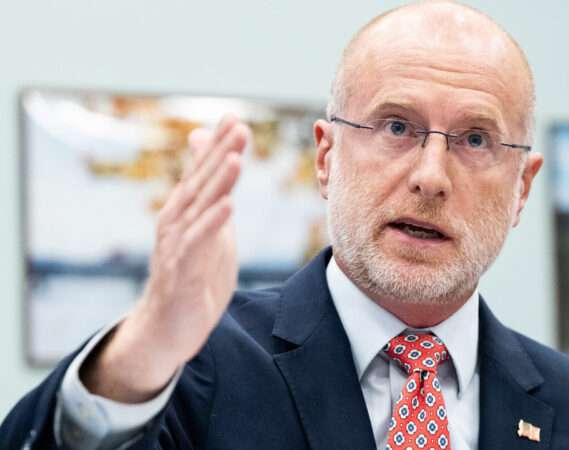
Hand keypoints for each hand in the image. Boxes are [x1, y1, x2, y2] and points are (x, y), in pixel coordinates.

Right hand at [81, 115, 248, 402]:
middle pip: (201, 182)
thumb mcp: (207, 228)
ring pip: (199, 208)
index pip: (203, 173)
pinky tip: (228, 206)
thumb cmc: (192, 273)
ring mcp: (178, 245)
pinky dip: (212, 223)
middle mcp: (177, 222)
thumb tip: (218, 161)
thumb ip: (212, 194)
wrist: (168, 327)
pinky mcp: (184, 271)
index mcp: (185, 211)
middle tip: (238, 126)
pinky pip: (199, 243)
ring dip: (217, 181)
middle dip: (220, 153)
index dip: (218, 145)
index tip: (235, 118)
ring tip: (235, 157)